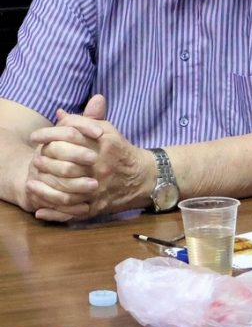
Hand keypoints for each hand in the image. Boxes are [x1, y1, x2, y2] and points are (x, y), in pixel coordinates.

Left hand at [28, 95, 149, 219]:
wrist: (144, 177)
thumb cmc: (120, 152)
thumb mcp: (107, 131)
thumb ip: (84, 122)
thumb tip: (59, 114)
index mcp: (104, 143)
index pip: (70, 135)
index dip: (48, 135)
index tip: (34, 137)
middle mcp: (102, 165)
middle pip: (66, 165)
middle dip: (46, 163)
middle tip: (34, 162)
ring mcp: (100, 187)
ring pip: (67, 191)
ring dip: (45, 190)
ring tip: (31, 185)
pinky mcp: (99, 205)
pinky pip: (74, 211)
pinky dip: (56, 213)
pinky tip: (41, 210)